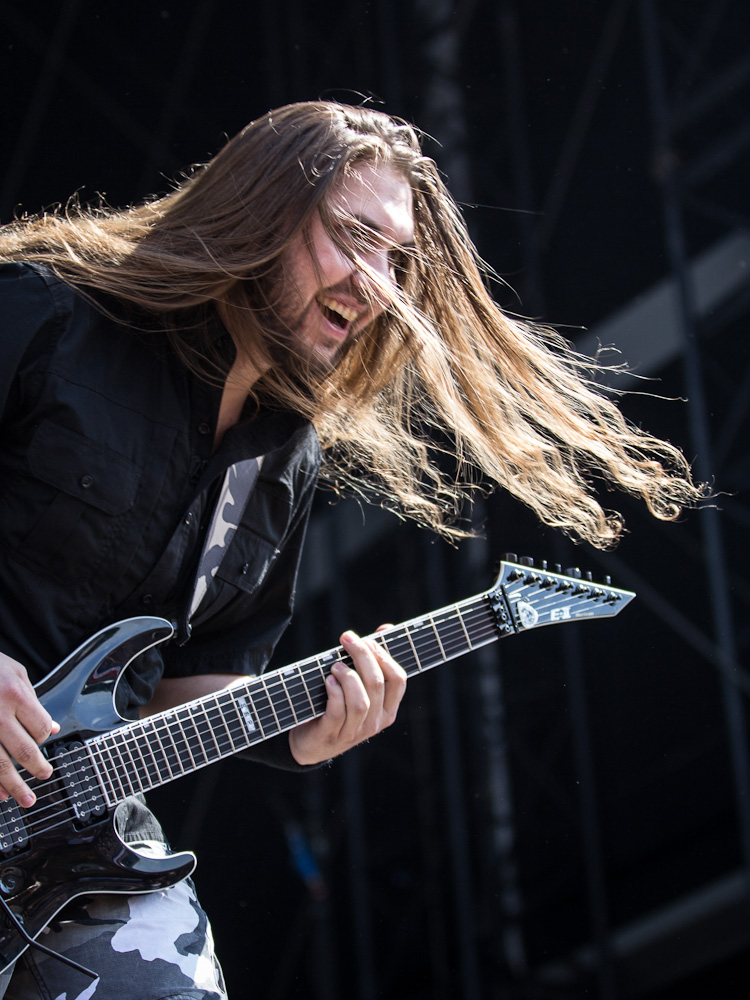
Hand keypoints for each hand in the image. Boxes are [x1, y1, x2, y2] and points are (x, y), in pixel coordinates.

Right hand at [0, 652, 59, 806]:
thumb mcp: (15, 672)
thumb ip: (34, 700)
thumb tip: (50, 728)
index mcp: (14, 694)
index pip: (39, 727)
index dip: (44, 736)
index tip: (43, 739)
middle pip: (23, 750)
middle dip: (37, 768)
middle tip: (44, 776)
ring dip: (14, 785)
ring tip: (25, 799)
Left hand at [289, 628, 406, 765]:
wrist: (310, 742)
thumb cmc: (337, 705)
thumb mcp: (358, 686)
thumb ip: (372, 660)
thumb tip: (385, 628)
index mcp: (387, 710)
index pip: (398, 680)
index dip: (384, 655)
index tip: (369, 639)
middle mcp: (375, 723)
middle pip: (377, 683)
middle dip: (362, 655)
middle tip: (347, 639)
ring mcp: (354, 732)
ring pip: (361, 701)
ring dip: (348, 676)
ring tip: (335, 666)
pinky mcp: (332, 735)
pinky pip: (338, 711)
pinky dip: (334, 692)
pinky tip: (328, 680)